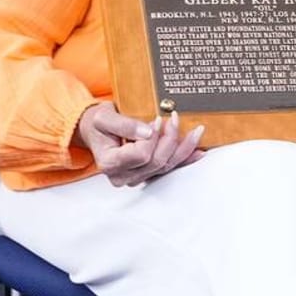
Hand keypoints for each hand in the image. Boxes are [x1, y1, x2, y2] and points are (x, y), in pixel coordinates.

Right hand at [73, 103, 203, 186]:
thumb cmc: (99, 123)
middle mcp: (123, 176)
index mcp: (109, 163)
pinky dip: (185, 159)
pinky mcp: (147, 174)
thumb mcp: (104, 117)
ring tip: (196, 131)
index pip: (140, 154)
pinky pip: (170, 169)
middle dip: (170, 139)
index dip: (153, 137)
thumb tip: (148, 132)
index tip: (157, 119)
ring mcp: (136, 177)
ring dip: (183, 148)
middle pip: (156, 162)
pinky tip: (199, 152)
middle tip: (174, 118)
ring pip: (166, 166)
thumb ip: (124, 125)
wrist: (97, 130)